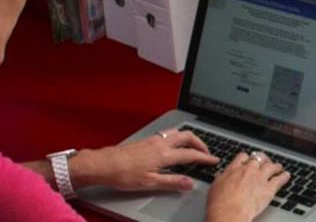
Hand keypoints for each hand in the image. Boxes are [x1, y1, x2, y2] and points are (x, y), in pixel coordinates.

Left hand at [73, 129, 218, 191]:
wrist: (102, 164)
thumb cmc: (122, 174)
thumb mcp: (150, 183)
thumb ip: (172, 182)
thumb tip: (189, 183)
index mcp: (164, 154)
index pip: (191, 154)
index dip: (205, 157)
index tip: (214, 160)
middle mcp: (159, 143)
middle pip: (187, 136)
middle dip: (200, 143)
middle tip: (206, 152)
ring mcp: (152, 140)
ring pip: (177, 132)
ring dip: (189, 138)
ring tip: (193, 147)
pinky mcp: (145, 140)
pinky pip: (167, 134)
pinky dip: (177, 138)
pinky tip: (173, 146)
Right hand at [207, 152, 290, 221]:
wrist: (229, 213)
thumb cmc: (219, 203)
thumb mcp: (215, 187)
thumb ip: (222, 178)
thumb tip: (222, 176)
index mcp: (234, 169)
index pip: (243, 156)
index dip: (247, 158)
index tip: (249, 160)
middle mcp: (248, 170)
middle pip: (259, 159)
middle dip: (263, 159)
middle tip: (265, 161)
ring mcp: (260, 178)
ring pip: (271, 166)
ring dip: (276, 166)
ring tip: (279, 167)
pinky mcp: (269, 188)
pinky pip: (280, 179)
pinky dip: (284, 176)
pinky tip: (286, 175)